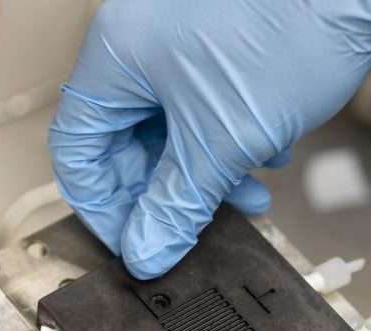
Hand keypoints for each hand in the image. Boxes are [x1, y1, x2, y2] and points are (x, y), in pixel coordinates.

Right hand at [50, 0, 370, 278]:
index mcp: (116, 54)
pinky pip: (198, 107)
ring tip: (247, 194)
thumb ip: (177, 206)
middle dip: (166, 191)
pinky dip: (225, 140)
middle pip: (123, 141)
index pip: (77, 148)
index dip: (104, 208)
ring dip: (204, 172)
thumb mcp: (224, 141)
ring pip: (167, 129)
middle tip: (195, 227)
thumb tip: (146, 253)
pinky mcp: (213, 44)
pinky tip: (266, 151)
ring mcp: (176, 39)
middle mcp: (137, 40)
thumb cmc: (293, 37)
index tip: (136, 244)